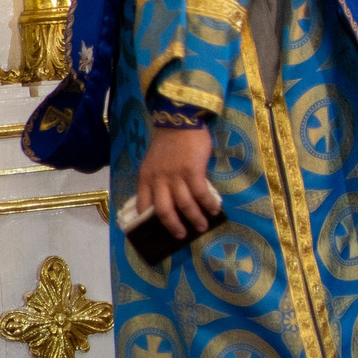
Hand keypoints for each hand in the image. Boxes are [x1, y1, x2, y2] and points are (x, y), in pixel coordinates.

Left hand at [135, 122, 221, 239]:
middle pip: (163, 211)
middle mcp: (159, 179)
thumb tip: (166, 198)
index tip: (156, 230)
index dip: (148, 220)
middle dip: (173, 226)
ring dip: (195, 218)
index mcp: (146, 177)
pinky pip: (201, 194)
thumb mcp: (153, 162)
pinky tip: (214, 210)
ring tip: (203, 226)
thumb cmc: (168, 143)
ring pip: (184, 205)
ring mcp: (176, 176)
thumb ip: (156, 179)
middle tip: (182, 235)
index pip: (143, 204)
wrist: (179, 122)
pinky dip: (208, 204)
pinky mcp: (192, 171)